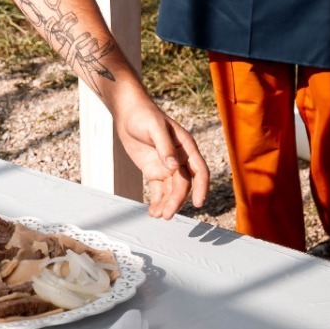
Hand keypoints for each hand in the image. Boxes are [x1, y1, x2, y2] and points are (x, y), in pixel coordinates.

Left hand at [112, 89, 208, 218]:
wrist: (127, 112)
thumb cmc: (144, 115)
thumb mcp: (155, 127)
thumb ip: (164, 146)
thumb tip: (174, 167)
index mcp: (186, 147)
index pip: (199, 171)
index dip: (201, 187)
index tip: (197, 203)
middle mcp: (180, 159)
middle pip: (183, 185)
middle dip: (176, 201)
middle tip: (166, 215)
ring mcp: (167, 167)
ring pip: (171, 191)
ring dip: (166, 204)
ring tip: (158, 216)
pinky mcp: (154, 171)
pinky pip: (158, 190)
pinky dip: (157, 201)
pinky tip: (153, 212)